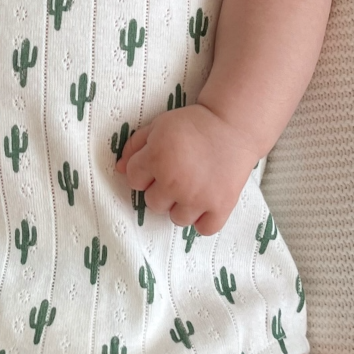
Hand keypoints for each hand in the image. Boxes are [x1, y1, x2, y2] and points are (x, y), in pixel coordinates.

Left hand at [115, 103, 256, 234]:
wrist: (233, 124)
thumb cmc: (194, 123)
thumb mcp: (158, 125)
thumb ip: (135, 146)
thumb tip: (119, 169)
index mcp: (156, 159)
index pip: (133, 181)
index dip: (143, 172)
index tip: (158, 164)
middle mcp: (174, 181)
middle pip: (152, 203)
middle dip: (161, 190)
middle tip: (179, 174)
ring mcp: (198, 197)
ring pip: (176, 219)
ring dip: (182, 206)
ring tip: (193, 187)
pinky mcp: (221, 206)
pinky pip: (203, 229)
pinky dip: (204, 220)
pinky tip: (206, 203)